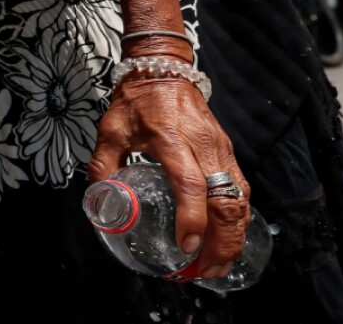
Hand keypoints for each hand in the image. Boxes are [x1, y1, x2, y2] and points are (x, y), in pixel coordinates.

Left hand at [89, 76, 249, 279]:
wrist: (164, 72)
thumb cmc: (136, 102)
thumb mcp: (111, 131)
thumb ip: (103, 165)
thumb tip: (101, 200)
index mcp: (172, 140)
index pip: (190, 184)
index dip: (192, 218)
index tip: (186, 246)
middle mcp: (204, 147)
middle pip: (225, 200)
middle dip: (221, 242)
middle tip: (206, 271)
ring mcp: (222, 150)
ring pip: (239, 199)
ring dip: (234, 237)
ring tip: (218, 266)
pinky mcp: (229, 153)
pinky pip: (241, 192)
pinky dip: (238, 221)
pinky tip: (228, 241)